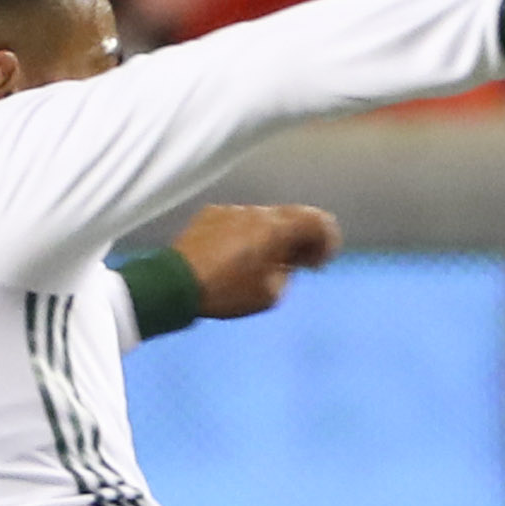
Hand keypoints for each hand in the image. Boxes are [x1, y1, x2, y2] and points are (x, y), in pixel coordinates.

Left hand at [170, 203, 340, 319]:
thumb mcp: (271, 294)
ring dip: (275, 236)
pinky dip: (250, 234)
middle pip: (293, 214)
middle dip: (304, 237)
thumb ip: (288, 272)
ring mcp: (232, 211)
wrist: (176, 283)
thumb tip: (287, 264)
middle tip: (304, 260)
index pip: (316, 221)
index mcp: (276, 230)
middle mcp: (256, 213)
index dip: (327, 240)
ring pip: (265, 217)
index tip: (321, 261)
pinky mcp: (211, 215)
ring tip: (269, 261)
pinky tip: (240, 256)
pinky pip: (240, 220)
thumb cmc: (227, 291)